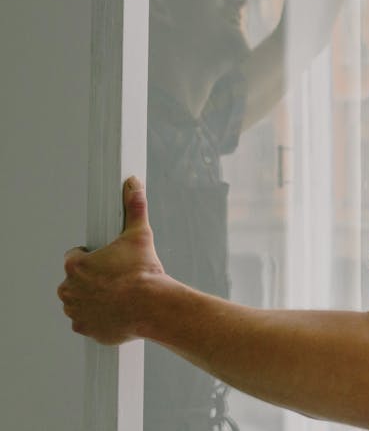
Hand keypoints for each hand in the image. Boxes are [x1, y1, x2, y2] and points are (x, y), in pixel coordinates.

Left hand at [58, 177, 167, 344]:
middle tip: (116, 277)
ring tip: (118, 294)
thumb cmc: (144, 273)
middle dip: (92, 278)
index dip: (93, 257)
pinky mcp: (85, 328)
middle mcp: (69, 289)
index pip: (75, 257)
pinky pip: (87, 321)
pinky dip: (98, 317)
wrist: (153, 306)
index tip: (108, 260)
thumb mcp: (140, 235)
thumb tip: (134, 185)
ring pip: (80, 300)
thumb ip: (134, 208)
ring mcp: (76, 311)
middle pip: (76, 280)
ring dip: (93, 297)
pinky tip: (116, 310)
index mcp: (75, 266)